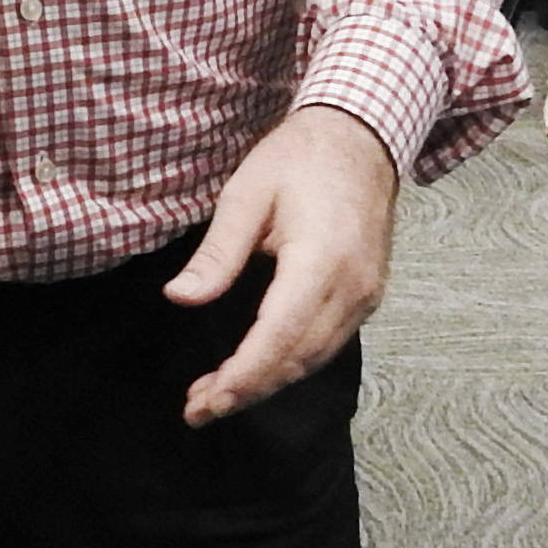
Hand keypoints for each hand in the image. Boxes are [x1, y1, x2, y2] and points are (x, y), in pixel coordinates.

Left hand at [161, 103, 399, 425]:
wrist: (360, 136)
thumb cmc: (300, 158)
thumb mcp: (245, 195)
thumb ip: (216, 254)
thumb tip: (180, 297)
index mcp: (321, 260)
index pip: (278, 339)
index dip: (240, 379)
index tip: (203, 402)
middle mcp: (352, 286)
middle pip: (296, 361)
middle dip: (246, 392)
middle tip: (197, 411)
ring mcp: (366, 294)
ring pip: (314, 360)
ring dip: (266, 384)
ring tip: (215, 396)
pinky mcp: (367, 295)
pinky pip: (328, 345)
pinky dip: (290, 365)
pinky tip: (255, 370)